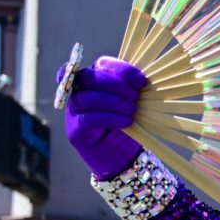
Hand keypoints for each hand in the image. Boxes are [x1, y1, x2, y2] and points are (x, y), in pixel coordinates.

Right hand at [64, 57, 147, 180]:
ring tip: (132, 110)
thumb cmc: (127, 124)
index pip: (102, 63)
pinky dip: (109, 118)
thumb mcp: (133, 103)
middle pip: (88, 77)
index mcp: (96, 79)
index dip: (121, 69)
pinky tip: (125, 122)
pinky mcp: (75, 130)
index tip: (141, 81)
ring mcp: (74, 110)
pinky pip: (86, 119)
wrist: (121, 156)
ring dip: (113, 102)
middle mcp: (80, 91)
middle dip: (115, 84)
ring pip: (85, 97)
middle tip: (135, 97)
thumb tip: (144, 79)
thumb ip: (133, 89)